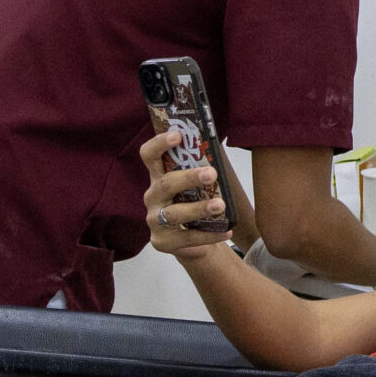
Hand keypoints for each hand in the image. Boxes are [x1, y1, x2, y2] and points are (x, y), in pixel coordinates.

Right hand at [138, 131, 231, 262]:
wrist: (190, 241)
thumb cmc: (192, 205)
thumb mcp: (194, 186)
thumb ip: (199, 170)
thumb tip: (217, 152)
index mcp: (158, 177)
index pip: (149, 155)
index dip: (159, 144)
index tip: (178, 135)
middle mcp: (153, 197)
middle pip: (166, 184)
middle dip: (189, 178)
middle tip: (211, 173)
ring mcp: (155, 220)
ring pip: (175, 213)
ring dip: (199, 208)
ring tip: (220, 205)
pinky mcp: (162, 242)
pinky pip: (187, 238)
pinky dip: (209, 235)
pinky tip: (226, 231)